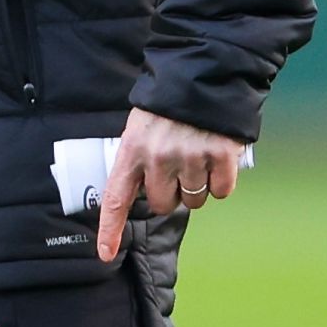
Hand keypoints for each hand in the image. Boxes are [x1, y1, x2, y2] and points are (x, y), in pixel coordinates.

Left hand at [96, 107, 243, 260]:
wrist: (207, 72)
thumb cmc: (170, 104)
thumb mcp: (141, 126)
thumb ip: (139, 159)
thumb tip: (144, 194)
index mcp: (132, 149)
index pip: (116, 197)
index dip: (110, 229)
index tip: (105, 254)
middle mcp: (159, 156)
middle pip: (163, 204)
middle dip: (171, 192)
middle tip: (178, 165)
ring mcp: (191, 157)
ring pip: (195, 200)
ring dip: (198, 184)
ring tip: (197, 153)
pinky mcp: (220, 156)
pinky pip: (221, 191)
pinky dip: (222, 179)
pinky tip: (217, 155)